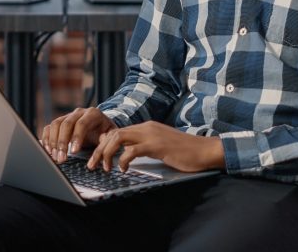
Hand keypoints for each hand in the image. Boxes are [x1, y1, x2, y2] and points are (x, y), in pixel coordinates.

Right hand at [40, 107, 116, 163]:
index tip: (74, 152)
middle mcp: (79, 112)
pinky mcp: (60, 122)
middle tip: (61, 158)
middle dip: (62, 142)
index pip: (81, 124)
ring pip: (56, 124)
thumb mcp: (110, 135)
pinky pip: (49, 127)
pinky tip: (49, 151)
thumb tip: (100, 150)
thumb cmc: (106, 132)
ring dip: (53, 142)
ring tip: (55, 156)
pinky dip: (47, 139)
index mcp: (93, 114)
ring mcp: (68, 116)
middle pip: (66, 124)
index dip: (76, 137)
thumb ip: (106, 141)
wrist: (101, 126)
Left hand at [88, 121, 223, 173]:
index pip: (117, 131)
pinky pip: (132, 150)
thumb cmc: (185, 152)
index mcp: (146, 127)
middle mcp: (146, 127)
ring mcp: (151, 135)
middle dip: (99, 149)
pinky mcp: (157, 145)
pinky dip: (123, 160)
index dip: (104, 144)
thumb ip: (144, 146)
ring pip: (118, 138)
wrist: (205, 150)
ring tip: (104, 168)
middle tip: (92, 164)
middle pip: (113, 133)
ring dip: (107, 153)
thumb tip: (126, 153)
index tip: (97, 158)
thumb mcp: (160, 146)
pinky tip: (123, 169)